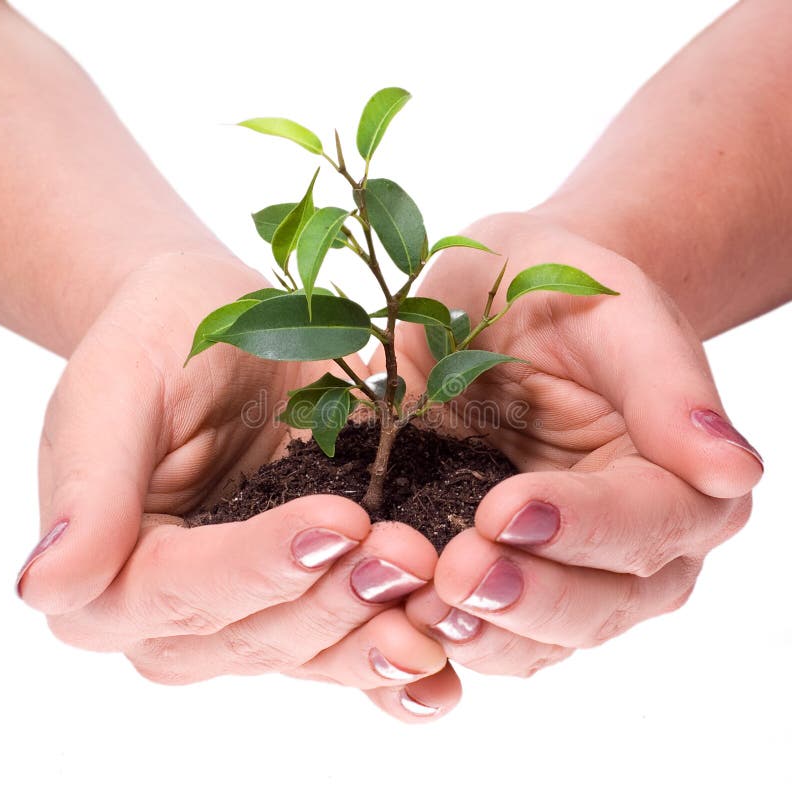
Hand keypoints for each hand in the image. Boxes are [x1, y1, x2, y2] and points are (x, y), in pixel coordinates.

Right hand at [17, 252, 459, 721]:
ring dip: (379, 632)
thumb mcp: (114, 389)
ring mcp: (247, 612)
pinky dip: (396, 660)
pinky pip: (347, 642)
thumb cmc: (155, 343)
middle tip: (410, 556)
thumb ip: (90, 487)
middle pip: (258, 634)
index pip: (182, 589)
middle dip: (338, 600)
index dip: (260, 566)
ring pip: (312, 650)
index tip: (337, 523)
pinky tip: (447, 669)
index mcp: (108, 575)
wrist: (214, 326)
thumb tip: (50, 586)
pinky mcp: (305, 594)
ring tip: (440, 597)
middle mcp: (175, 616)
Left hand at [388, 213, 761, 676]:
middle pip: (601, 602)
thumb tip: (735, 469)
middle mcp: (635, 543)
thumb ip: (666, 384)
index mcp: (679, 476)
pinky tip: (401, 616)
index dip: (585, 526)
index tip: (507, 510)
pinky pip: (489, 633)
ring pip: (541, 640)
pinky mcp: (509, 580)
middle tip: (456, 572)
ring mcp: (569, 571)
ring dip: (482, 633)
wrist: (498, 306)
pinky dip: (446, 636)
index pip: (650, 521)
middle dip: (528, 596)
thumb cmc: (559, 290)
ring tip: (419, 607)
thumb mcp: (610, 308)